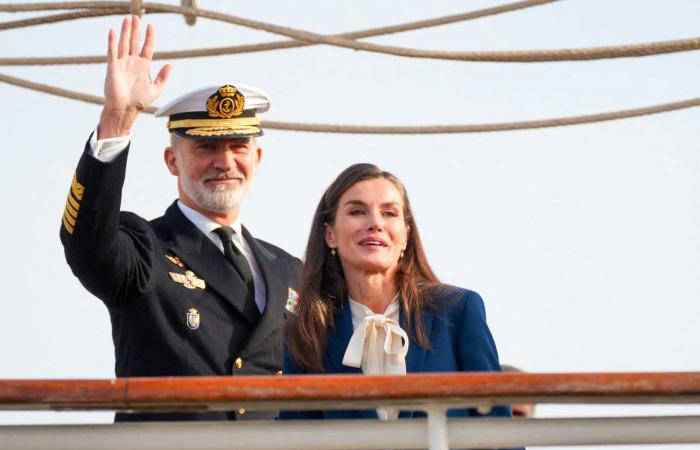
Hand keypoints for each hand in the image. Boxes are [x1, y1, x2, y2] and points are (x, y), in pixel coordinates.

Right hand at [98, 15, 170, 138]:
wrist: (125, 110)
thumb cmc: (139, 102)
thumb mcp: (156, 89)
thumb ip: (163, 77)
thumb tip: (170, 65)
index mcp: (142, 67)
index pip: (146, 48)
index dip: (149, 37)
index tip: (151, 26)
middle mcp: (132, 63)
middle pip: (134, 42)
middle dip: (135, 30)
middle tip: (136, 16)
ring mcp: (122, 64)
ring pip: (124, 44)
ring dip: (125, 31)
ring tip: (127, 19)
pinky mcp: (112, 68)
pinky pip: (112, 52)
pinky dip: (112, 42)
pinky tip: (113, 31)